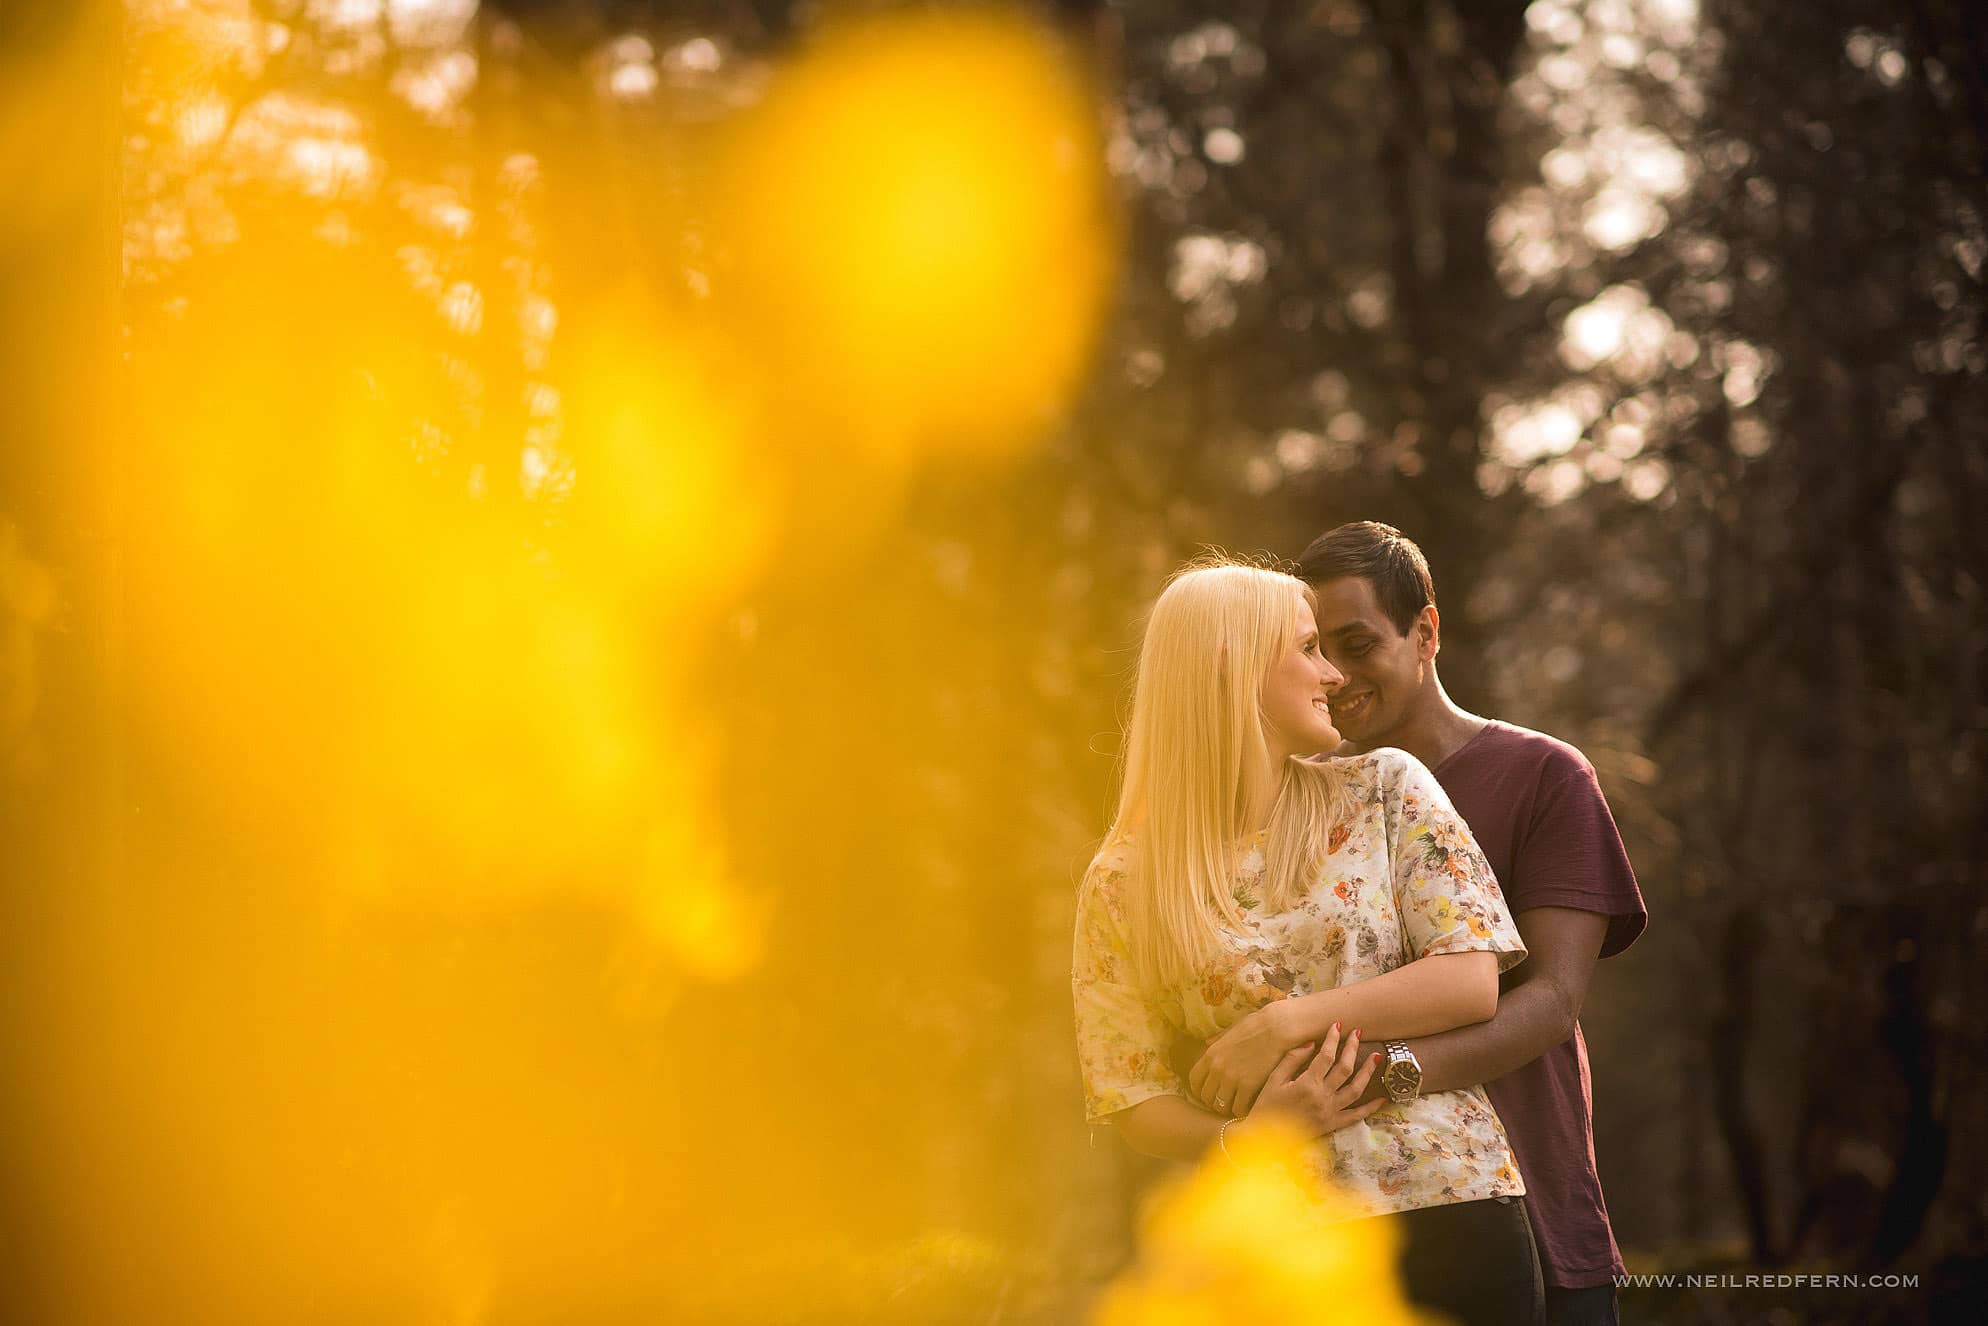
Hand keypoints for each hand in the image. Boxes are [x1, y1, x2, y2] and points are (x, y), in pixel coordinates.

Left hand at [1189, 1001, 1296, 1117]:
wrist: (1277, 1028)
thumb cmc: (1256, 1026)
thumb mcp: (1231, 1030)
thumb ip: (1217, 1039)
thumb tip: (1206, 1042)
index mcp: (1211, 1054)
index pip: (1194, 1080)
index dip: (1199, 1091)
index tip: (1208, 1094)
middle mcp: (1217, 1068)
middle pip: (1206, 1097)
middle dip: (1214, 1103)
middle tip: (1225, 1104)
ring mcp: (1231, 1078)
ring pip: (1221, 1106)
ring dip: (1228, 1109)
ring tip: (1237, 1108)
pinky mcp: (1248, 1086)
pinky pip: (1238, 1108)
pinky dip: (1242, 1111)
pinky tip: (1249, 1107)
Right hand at [1249, 1023, 1383, 1137]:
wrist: (1265, 1137)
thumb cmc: (1266, 1105)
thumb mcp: (1274, 1079)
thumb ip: (1293, 1059)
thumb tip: (1312, 1043)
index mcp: (1307, 1084)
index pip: (1326, 1056)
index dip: (1333, 1039)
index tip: (1337, 1025)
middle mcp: (1323, 1097)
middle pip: (1345, 1068)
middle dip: (1352, 1048)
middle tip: (1358, 1032)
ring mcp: (1330, 1112)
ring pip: (1356, 1089)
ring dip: (1368, 1072)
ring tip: (1376, 1057)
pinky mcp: (1333, 1124)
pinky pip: (1356, 1116)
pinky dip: (1371, 1108)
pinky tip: (1383, 1098)